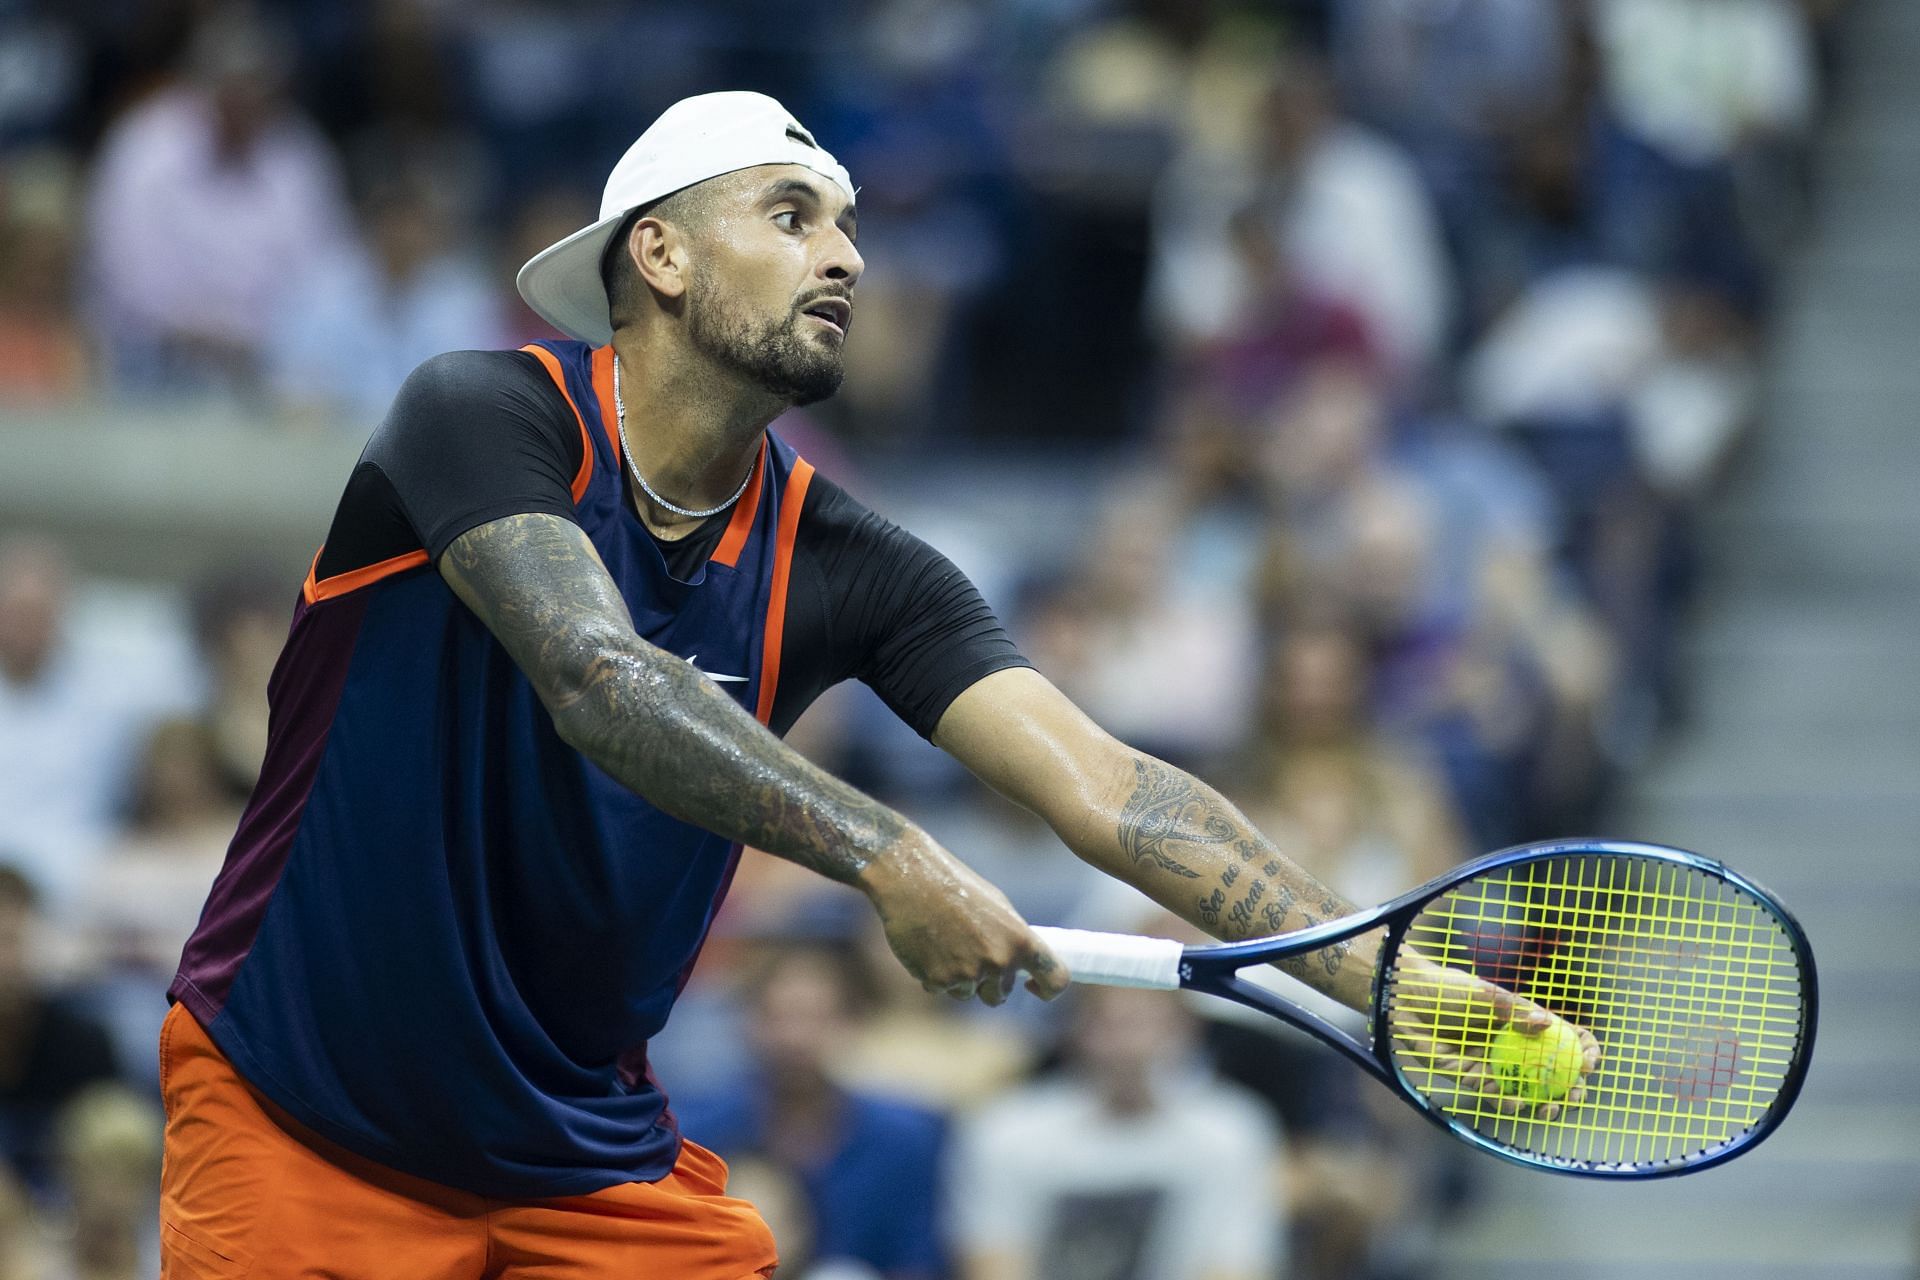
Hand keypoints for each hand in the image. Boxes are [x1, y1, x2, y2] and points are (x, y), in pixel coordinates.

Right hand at [858, 834, 1068, 1006]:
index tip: (1031, 986)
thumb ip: (1013, 938)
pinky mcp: (938, 981)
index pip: (1055, 979)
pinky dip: (935, 975)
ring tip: (944, 942)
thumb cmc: (956, 885)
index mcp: (1020, 940)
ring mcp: (968, 975)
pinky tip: (927, 947)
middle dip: (988, 982)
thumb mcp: (998, 906)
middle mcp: (998, 962)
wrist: (910, 879)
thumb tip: (1021, 964)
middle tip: (969, 951)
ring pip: (969, 994)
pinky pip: (942, 990)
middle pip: (1000, 994)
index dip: (1047, 989)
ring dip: (959, 979)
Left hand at [1388, 956, 1601, 1119]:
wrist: (1404, 1000)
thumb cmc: (1445, 988)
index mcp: (1522, 1022)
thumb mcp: (1483, 994)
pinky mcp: (1470, 1076)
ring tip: (1550, 1108)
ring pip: (1526, 1089)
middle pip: (1552, 1071)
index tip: (1592, 1061)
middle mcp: (1512, 1045)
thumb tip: (1548, 1022)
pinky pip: (1493, 1094)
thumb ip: (1513, 1010)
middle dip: (1570, 1087)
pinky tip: (1513, 1103)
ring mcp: (1493, 1061)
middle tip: (1577, 1095)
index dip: (1583, 1050)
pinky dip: (1505, 1101)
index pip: (1565, 1037)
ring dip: (1541, 1103)